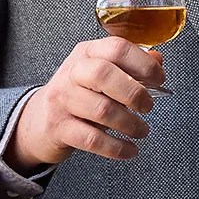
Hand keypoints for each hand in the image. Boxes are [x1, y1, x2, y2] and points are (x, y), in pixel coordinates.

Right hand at [9, 38, 165, 168]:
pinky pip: (92, 139)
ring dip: (130, 124)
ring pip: (101, 110)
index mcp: (86, 53)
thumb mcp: (100, 73)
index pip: (116, 49)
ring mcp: (63, 100)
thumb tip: (158, 60)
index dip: (144, 64)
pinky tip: (130, 150)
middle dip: (134, 93)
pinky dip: (116, 148)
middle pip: (104, 75)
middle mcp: (72, 73)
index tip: (159, 79)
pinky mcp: (60, 128)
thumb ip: (130, 66)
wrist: (39, 120)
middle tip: (148, 107)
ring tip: (141, 130)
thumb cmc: (78, 94)